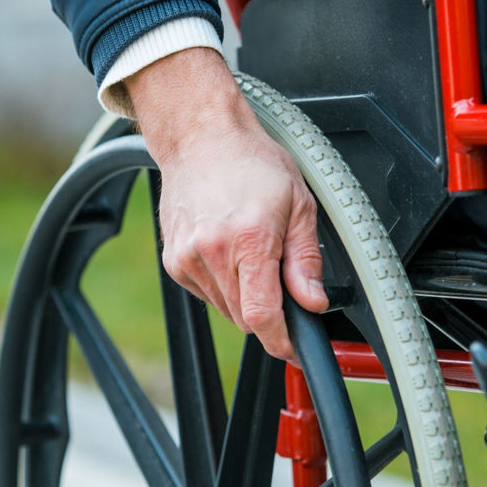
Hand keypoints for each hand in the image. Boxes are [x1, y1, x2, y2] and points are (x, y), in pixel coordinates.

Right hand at [126, 48, 328, 361]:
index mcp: (249, 239)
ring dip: (246, 297)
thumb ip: (306, 260)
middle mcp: (213, 253)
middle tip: (279, 275)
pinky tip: (230, 251)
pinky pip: (207, 294)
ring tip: (252, 252)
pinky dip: (224, 285)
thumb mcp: (298, 204)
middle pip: (245, 318)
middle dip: (269, 311)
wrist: (202, 138)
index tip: (295, 349)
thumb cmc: (251, 162)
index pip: (263, 316)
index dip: (282, 341)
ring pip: (226, 309)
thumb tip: (313, 302)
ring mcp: (188, 259)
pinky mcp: (173, 261)